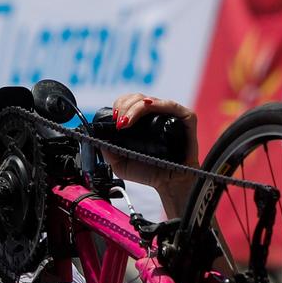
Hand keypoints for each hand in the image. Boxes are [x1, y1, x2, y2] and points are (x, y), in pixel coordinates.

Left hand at [106, 93, 198, 210]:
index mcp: (142, 120)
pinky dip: (155, 104)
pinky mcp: (186, 118)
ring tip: (125, 122)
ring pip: (149, 99)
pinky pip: (170, 105)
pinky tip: (146, 107)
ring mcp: (171, 114)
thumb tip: (95, 136)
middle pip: (136, 97)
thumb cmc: (149, 171)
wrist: (170, 184)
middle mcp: (156, 113)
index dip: (119, 106)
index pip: (128, 102)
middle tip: (118, 123)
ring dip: (134, 106)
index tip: (113, 120)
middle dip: (123, 106)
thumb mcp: (119, 163)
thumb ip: (107, 149)